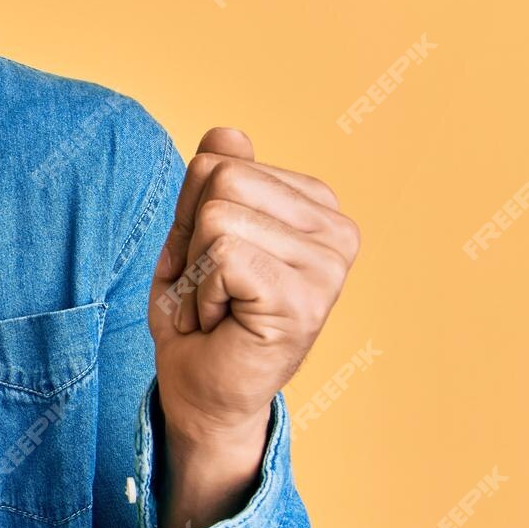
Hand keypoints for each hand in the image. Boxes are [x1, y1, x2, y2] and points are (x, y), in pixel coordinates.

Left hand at [149, 128, 358, 449]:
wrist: (201, 394)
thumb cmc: (201, 316)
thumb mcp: (194, 233)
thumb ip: (212, 181)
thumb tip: (228, 133)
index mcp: (315, 205)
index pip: (221, 159)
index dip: (191, 216)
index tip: (213, 265)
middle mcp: (337, 230)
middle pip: (220, 178)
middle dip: (192, 239)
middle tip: (213, 289)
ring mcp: (328, 265)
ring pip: (217, 216)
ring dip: (197, 273)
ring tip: (221, 308)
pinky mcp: (306, 297)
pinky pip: (222, 256)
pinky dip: (203, 295)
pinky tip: (226, 324)